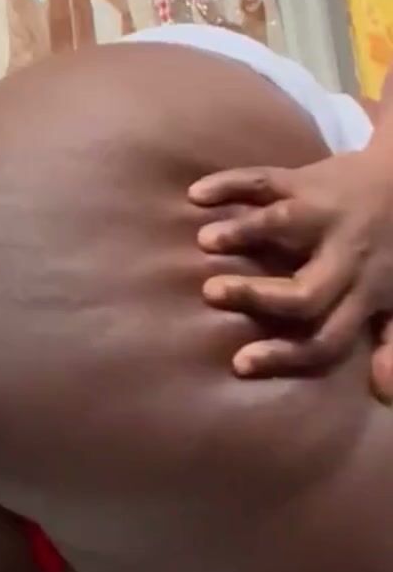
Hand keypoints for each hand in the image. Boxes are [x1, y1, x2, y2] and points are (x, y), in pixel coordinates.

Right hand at [189, 150, 392, 400]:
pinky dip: (230, 184)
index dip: (287, 355)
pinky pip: (266, 180)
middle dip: (258, 295)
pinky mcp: (305, 180)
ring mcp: (324, 214)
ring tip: (205, 240)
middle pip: (305, 289)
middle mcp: (345, 257)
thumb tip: (384, 392)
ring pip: (286, 223)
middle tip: (211, 293)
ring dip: (244, 231)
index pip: (328, 336)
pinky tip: (197, 194)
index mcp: (366, 292)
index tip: (239, 363)